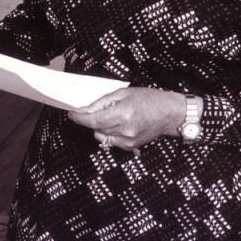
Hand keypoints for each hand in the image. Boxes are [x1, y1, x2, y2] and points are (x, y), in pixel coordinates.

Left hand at [67, 87, 188, 151]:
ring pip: (102, 136)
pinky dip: (109, 133)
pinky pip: (111, 142)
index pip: (93, 121)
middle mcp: (125, 130)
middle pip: (95, 129)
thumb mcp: (123, 93)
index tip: (71, 114)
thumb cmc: (148, 99)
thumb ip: (102, 102)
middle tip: (93, 110)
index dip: (79, 118)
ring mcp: (128, 141)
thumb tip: (85, 109)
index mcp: (123, 114)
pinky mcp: (131, 147)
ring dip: (99, 127)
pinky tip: (117, 125)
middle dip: (90, 120)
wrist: (169, 114)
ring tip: (110, 116)